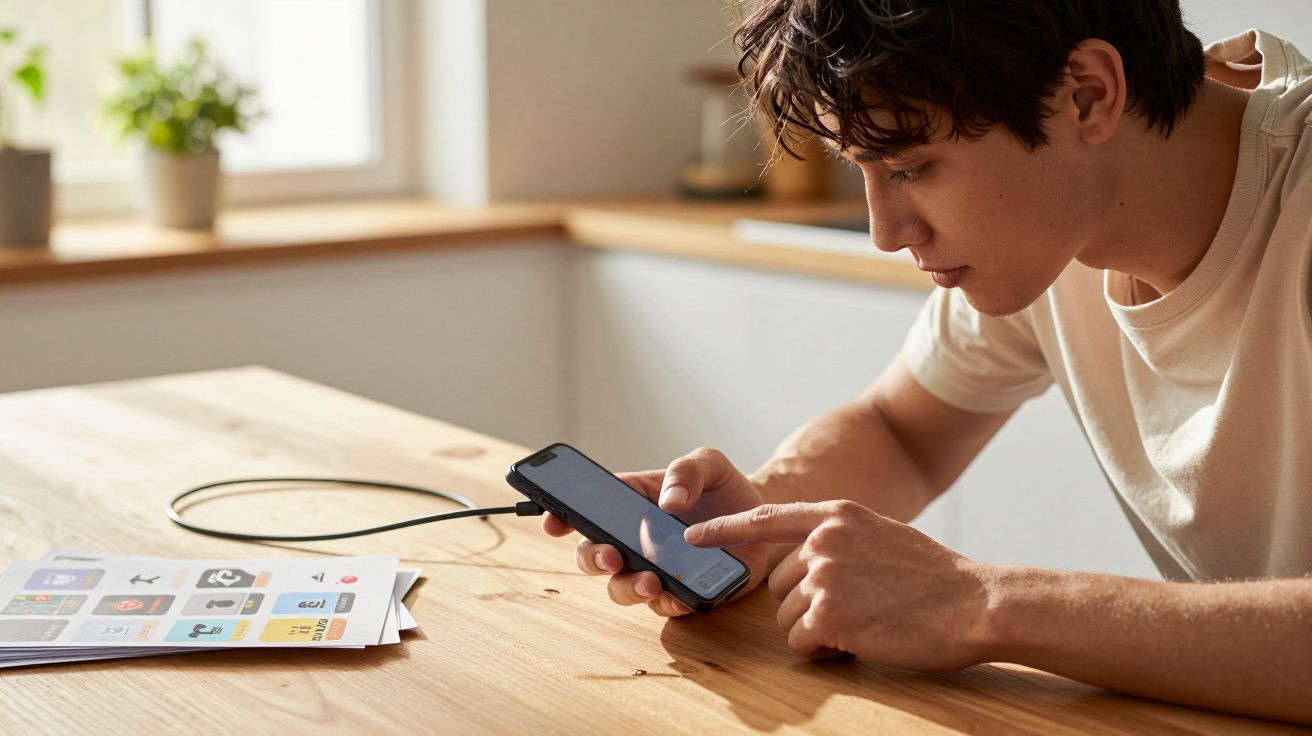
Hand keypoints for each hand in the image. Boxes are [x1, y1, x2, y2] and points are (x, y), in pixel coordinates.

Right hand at [542, 447, 772, 616]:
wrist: (761, 520)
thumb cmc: (724, 488)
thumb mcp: (708, 463)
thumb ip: (686, 470)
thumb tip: (669, 501)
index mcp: (630, 503)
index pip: (587, 509)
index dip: (562, 516)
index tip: (553, 521)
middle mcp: (634, 540)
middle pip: (593, 556)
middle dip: (592, 559)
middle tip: (610, 556)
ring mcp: (654, 570)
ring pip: (622, 588)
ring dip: (628, 587)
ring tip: (649, 581)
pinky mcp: (681, 593)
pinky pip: (664, 606)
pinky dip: (668, 602)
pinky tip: (677, 595)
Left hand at [685, 500, 993, 669]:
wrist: (974, 603)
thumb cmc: (936, 578)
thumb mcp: (883, 535)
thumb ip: (840, 538)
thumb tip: (807, 559)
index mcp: (836, 515)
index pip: (765, 518)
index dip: (723, 529)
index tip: (690, 535)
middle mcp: (822, 540)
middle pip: (778, 585)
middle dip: (807, 605)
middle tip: (858, 609)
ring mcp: (822, 575)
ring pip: (787, 617)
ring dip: (818, 629)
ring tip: (867, 621)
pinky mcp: (826, 614)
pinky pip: (800, 642)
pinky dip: (824, 650)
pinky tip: (861, 639)